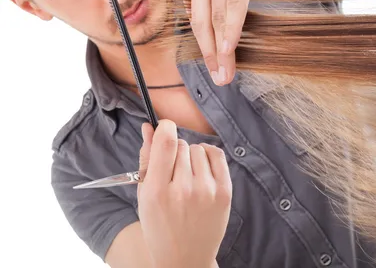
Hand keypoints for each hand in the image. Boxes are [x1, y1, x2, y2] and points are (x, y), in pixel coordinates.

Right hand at [137, 120, 231, 267]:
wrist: (186, 257)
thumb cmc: (160, 227)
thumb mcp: (144, 196)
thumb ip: (146, 159)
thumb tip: (148, 127)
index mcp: (158, 192)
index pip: (166, 143)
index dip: (165, 128)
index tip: (164, 128)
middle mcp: (184, 190)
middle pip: (181, 146)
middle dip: (175, 150)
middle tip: (172, 169)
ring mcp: (207, 191)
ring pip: (198, 149)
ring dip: (191, 156)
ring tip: (186, 175)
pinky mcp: (225, 192)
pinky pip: (217, 155)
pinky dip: (208, 155)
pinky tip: (201, 167)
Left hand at [170, 0, 279, 85]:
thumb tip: (209, 14)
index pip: (190, 10)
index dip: (203, 39)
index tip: (214, 61)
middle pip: (200, 20)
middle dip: (207, 54)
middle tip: (217, 79)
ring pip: (216, 17)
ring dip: (220, 50)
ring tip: (225, 74)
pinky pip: (235, 4)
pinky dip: (232, 29)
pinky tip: (230, 48)